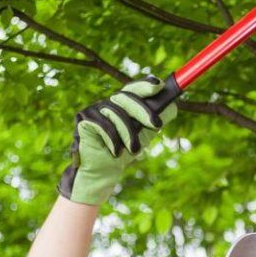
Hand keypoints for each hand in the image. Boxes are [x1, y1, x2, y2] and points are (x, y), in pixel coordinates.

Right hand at [57, 76, 177, 205]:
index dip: (145, 84)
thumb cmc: (123, 151)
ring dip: (127, 134)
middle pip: (126, 97)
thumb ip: (155, 120)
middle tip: (157, 125)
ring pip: (115, 113)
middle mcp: (107, 102)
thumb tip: (172, 106)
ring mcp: (94, 109)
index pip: (134, 88)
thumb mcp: (143, 134)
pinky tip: (115, 151)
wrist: (103, 171)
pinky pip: (101, 124)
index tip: (159, 85)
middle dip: (143, 111)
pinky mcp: (83, 119)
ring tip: (133, 150)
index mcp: (122, 104)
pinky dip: (112, 140)